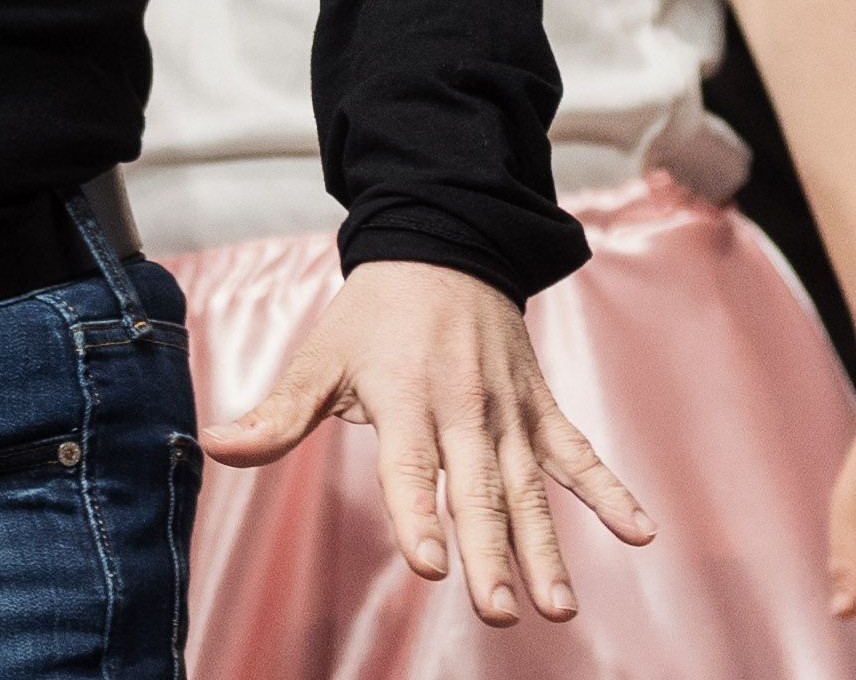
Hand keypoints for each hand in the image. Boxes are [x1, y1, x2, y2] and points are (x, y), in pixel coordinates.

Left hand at [203, 260, 652, 626]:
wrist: (442, 247)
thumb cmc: (372, 315)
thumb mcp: (318, 357)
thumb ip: (276, 414)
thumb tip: (214, 447)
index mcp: (405, 400)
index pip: (410, 469)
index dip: (418, 516)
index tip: (432, 564)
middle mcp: (463, 411)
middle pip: (477, 491)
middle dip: (488, 553)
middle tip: (496, 609)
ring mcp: (510, 412)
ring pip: (530, 489)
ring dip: (546, 548)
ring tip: (556, 605)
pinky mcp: (541, 408)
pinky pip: (580, 455)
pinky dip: (612, 493)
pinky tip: (641, 536)